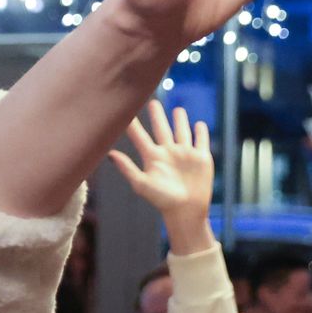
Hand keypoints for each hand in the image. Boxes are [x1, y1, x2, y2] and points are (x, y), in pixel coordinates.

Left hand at [107, 102, 214, 253]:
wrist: (186, 211)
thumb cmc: (161, 200)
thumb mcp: (142, 184)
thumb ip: (127, 168)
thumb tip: (109, 154)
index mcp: (152, 157)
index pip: (139, 136)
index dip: (132, 124)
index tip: (125, 109)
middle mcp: (168, 153)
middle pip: (161, 129)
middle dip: (157, 116)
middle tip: (151, 101)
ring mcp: (185, 154)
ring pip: (182, 132)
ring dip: (180, 121)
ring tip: (178, 110)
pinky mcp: (201, 158)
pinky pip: (201, 141)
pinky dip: (200, 132)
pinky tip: (199, 124)